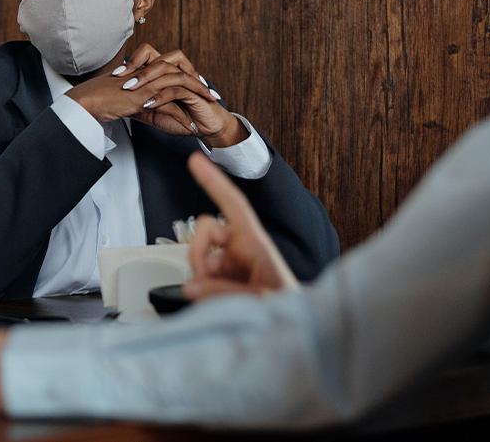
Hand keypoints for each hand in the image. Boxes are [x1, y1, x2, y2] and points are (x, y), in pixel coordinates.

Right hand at [64, 47, 215, 123]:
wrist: (88, 100)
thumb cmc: (101, 98)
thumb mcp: (127, 96)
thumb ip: (141, 96)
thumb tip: (152, 105)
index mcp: (144, 70)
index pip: (172, 67)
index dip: (188, 76)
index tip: (199, 87)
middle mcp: (148, 72)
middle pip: (182, 71)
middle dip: (199, 83)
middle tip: (212, 94)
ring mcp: (147, 82)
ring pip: (181, 83)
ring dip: (198, 95)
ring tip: (209, 107)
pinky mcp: (145, 95)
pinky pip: (170, 102)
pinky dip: (181, 115)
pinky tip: (189, 125)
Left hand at [113, 45, 248, 147]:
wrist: (206, 128)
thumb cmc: (183, 118)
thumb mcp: (154, 114)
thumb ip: (139, 107)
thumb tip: (118, 106)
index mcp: (166, 74)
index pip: (149, 55)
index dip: (132, 60)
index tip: (115, 74)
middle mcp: (176, 73)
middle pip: (156, 58)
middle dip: (136, 67)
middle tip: (120, 78)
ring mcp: (186, 81)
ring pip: (166, 70)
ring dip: (147, 78)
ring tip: (131, 89)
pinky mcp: (194, 93)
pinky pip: (176, 90)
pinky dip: (161, 97)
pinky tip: (149, 104)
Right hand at [182, 153, 298, 298]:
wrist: (297, 329)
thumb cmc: (290, 308)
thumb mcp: (259, 298)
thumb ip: (223, 291)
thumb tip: (192, 285)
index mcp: (256, 243)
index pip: (233, 204)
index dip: (215, 180)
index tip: (197, 160)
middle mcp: (241, 250)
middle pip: (206, 230)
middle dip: (196, 251)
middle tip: (200, 278)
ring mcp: (231, 265)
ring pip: (199, 258)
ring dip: (200, 278)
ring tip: (215, 299)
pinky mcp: (224, 281)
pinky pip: (200, 278)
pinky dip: (201, 290)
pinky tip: (212, 302)